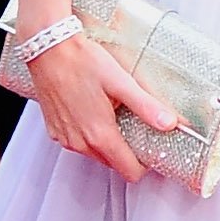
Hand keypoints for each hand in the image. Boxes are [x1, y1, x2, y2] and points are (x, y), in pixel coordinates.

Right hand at [26, 33, 179, 182]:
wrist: (49, 49)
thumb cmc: (82, 61)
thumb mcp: (120, 81)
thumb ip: (146, 106)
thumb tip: (170, 123)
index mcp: (100, 135)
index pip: (129, 171)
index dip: (144, 163)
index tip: (151, 147)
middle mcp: (80, 143)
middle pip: (113, 163)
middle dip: (127, 150)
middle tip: (136, 123)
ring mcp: (65, 139)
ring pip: (95, 153)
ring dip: (108, 140)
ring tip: (114, 111)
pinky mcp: (55, 130)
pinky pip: (78, 142)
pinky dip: (89, 133)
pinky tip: (93, 108)